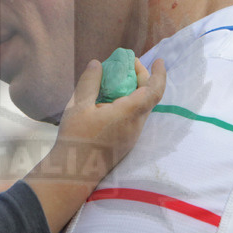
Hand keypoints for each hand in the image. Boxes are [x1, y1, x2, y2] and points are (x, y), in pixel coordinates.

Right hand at [23, 57, 165, 232]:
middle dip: (141, 77)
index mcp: (128, 113)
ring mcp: (132, 136)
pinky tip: (110, 100)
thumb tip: (98, 64)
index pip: (154, 90)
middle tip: (126, 65)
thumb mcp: (78, 106)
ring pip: (142, 108)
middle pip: (148, 97)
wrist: (74, 172)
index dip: (158, 73)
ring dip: (134, 91)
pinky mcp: (126, 143)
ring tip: (116, 79)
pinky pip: (134, 117)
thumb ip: (90, 82)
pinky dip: (128, 102)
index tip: (158, 60)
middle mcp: (136, 125)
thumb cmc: (76, 138)